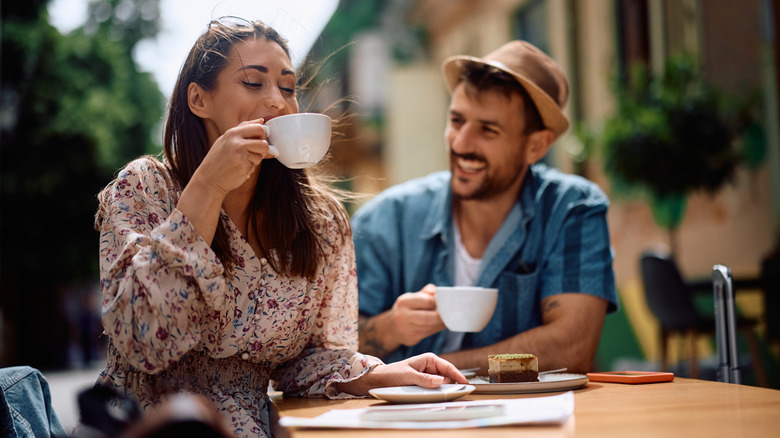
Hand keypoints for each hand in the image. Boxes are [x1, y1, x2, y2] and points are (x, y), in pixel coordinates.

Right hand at [191, 118, 277, 195]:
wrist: (209, 179)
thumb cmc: (218, 159)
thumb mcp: (226, 139)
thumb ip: (243, 129)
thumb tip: (262, 121)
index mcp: (232, 133)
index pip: (259, 128)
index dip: (262, 135)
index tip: (259, 140)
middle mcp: (237, 143)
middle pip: (264, 142)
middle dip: (263, 148)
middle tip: (254, 151)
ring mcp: (241, 156)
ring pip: (261, 155)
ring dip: (256, 159)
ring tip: (242, 161)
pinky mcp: (244, 168)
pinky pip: (256, 165)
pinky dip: (250, 167)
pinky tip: (239, 168)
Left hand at [337, 353, 467, 394]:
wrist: (382, 379)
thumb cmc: (393, 373)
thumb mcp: (408, 375)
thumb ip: (424, 378)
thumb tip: (439, 381)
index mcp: (429, 359)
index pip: (448, 367)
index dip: (458, 375)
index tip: (466, 383)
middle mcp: (431, 366)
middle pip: (448, 376)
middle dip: (452, 383)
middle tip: (454, 391)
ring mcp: (429, 375)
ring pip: (443, 383)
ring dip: (445, 389)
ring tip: (444, 393)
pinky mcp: (426, 383)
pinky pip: (436, 388)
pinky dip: (439, 392)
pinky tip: (438, 395)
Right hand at [390, 284, 445, 345]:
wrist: (392, 327)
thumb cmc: (406, 310)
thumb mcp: (412, 298)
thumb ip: (425, 293)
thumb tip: (436, 290)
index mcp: (403, 302)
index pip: (425, 301)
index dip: (437, 302)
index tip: (446, 302)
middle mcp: (402, 316)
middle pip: (427, 317)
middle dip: (441, 316)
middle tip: (450, 314)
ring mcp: (405, 329)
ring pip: (428, 327)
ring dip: (441, 324)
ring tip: (448, 319)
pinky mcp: (411, 338)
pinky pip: (428, 334)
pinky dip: (437, 329)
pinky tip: (441, 325)